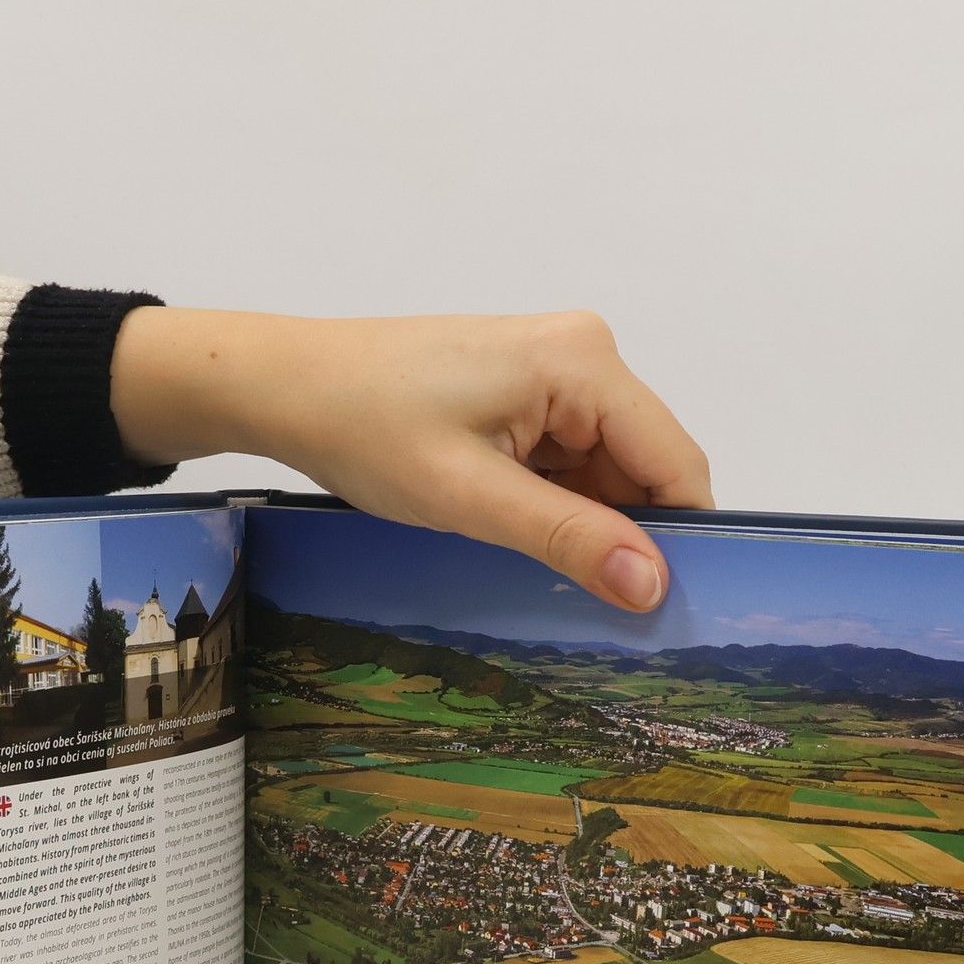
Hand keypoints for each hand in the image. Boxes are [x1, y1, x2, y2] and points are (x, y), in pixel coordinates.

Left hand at [112, 307, 712, 609]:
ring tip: (521, 551)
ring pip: (606, 468)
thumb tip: (652, 584)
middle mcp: (583, 352)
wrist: (286, 385)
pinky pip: (568, 455)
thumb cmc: (363, 426)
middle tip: (579, 596)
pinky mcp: (525, 386)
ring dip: (579, 518)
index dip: (678, 540)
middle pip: (644, 466)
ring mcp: (554, 367)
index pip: (676, 464)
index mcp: (583, 362)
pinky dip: (551, 498)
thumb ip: (567, 538)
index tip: (660, 611)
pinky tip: (508, 523)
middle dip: (621, 532)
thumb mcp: (469, 496)